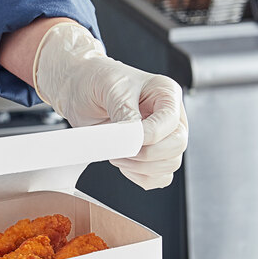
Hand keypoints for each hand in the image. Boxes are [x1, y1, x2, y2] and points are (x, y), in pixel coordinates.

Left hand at [34, 23, 187, 189]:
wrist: (79, 89)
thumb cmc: (97, 80)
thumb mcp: (111, 87)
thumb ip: (124, 111)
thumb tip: (133, 137)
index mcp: (165, 94)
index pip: (170, 123)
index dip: (148, 136)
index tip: (125, 136)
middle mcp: (168, 116)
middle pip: (177, 146)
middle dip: (146, 154)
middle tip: (120, 148)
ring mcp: (161, 137)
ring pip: (170, 165)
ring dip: (141, 168)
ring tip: (118, 154)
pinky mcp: (150, 155)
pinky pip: (158, 177)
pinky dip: (142, 178)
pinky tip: (125, 165)